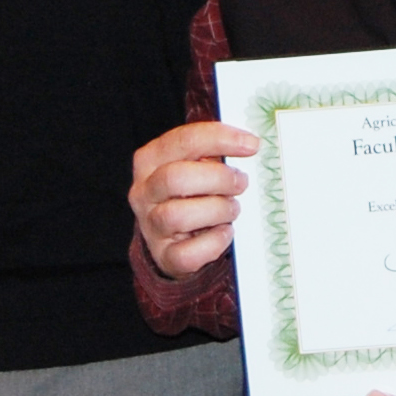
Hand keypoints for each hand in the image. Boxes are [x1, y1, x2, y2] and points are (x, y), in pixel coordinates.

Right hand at [129, 120, 259, 277]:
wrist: (173, 238)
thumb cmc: (190, 193)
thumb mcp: (194, 164)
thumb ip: (212, 151)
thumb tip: (248, 143)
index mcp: (150, 160)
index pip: (183, 141)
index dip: (220, 139)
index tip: (251, 144)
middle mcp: (144, 192)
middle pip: (176, 178)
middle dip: (218, 178)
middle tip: (242, 182)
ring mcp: (151, 226)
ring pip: (179, 216)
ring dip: (218, 210)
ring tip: (232, 208)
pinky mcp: (165, 257)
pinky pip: (188, 253)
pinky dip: (214, 242)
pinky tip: (225, 232)